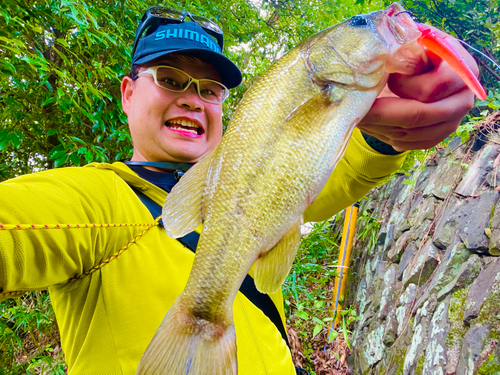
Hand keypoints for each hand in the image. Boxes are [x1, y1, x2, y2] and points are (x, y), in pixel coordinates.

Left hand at [358, 26, 477, 151]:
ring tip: (357, 115)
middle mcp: (462, 99)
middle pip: (421, 115)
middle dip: (383, 114)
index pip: (434, 87)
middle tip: (356, 110)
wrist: (413, 69)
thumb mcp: (404, 41)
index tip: (386, 78)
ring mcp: (450, 122)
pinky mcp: (434, 137)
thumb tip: (378, 62)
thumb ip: (397, 47)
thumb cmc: (407, 51)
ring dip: (379, 127)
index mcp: (461, 69)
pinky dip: (384, 136)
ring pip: (410, 133)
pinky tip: (368, 124)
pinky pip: (407, 144)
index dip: (404, 85)